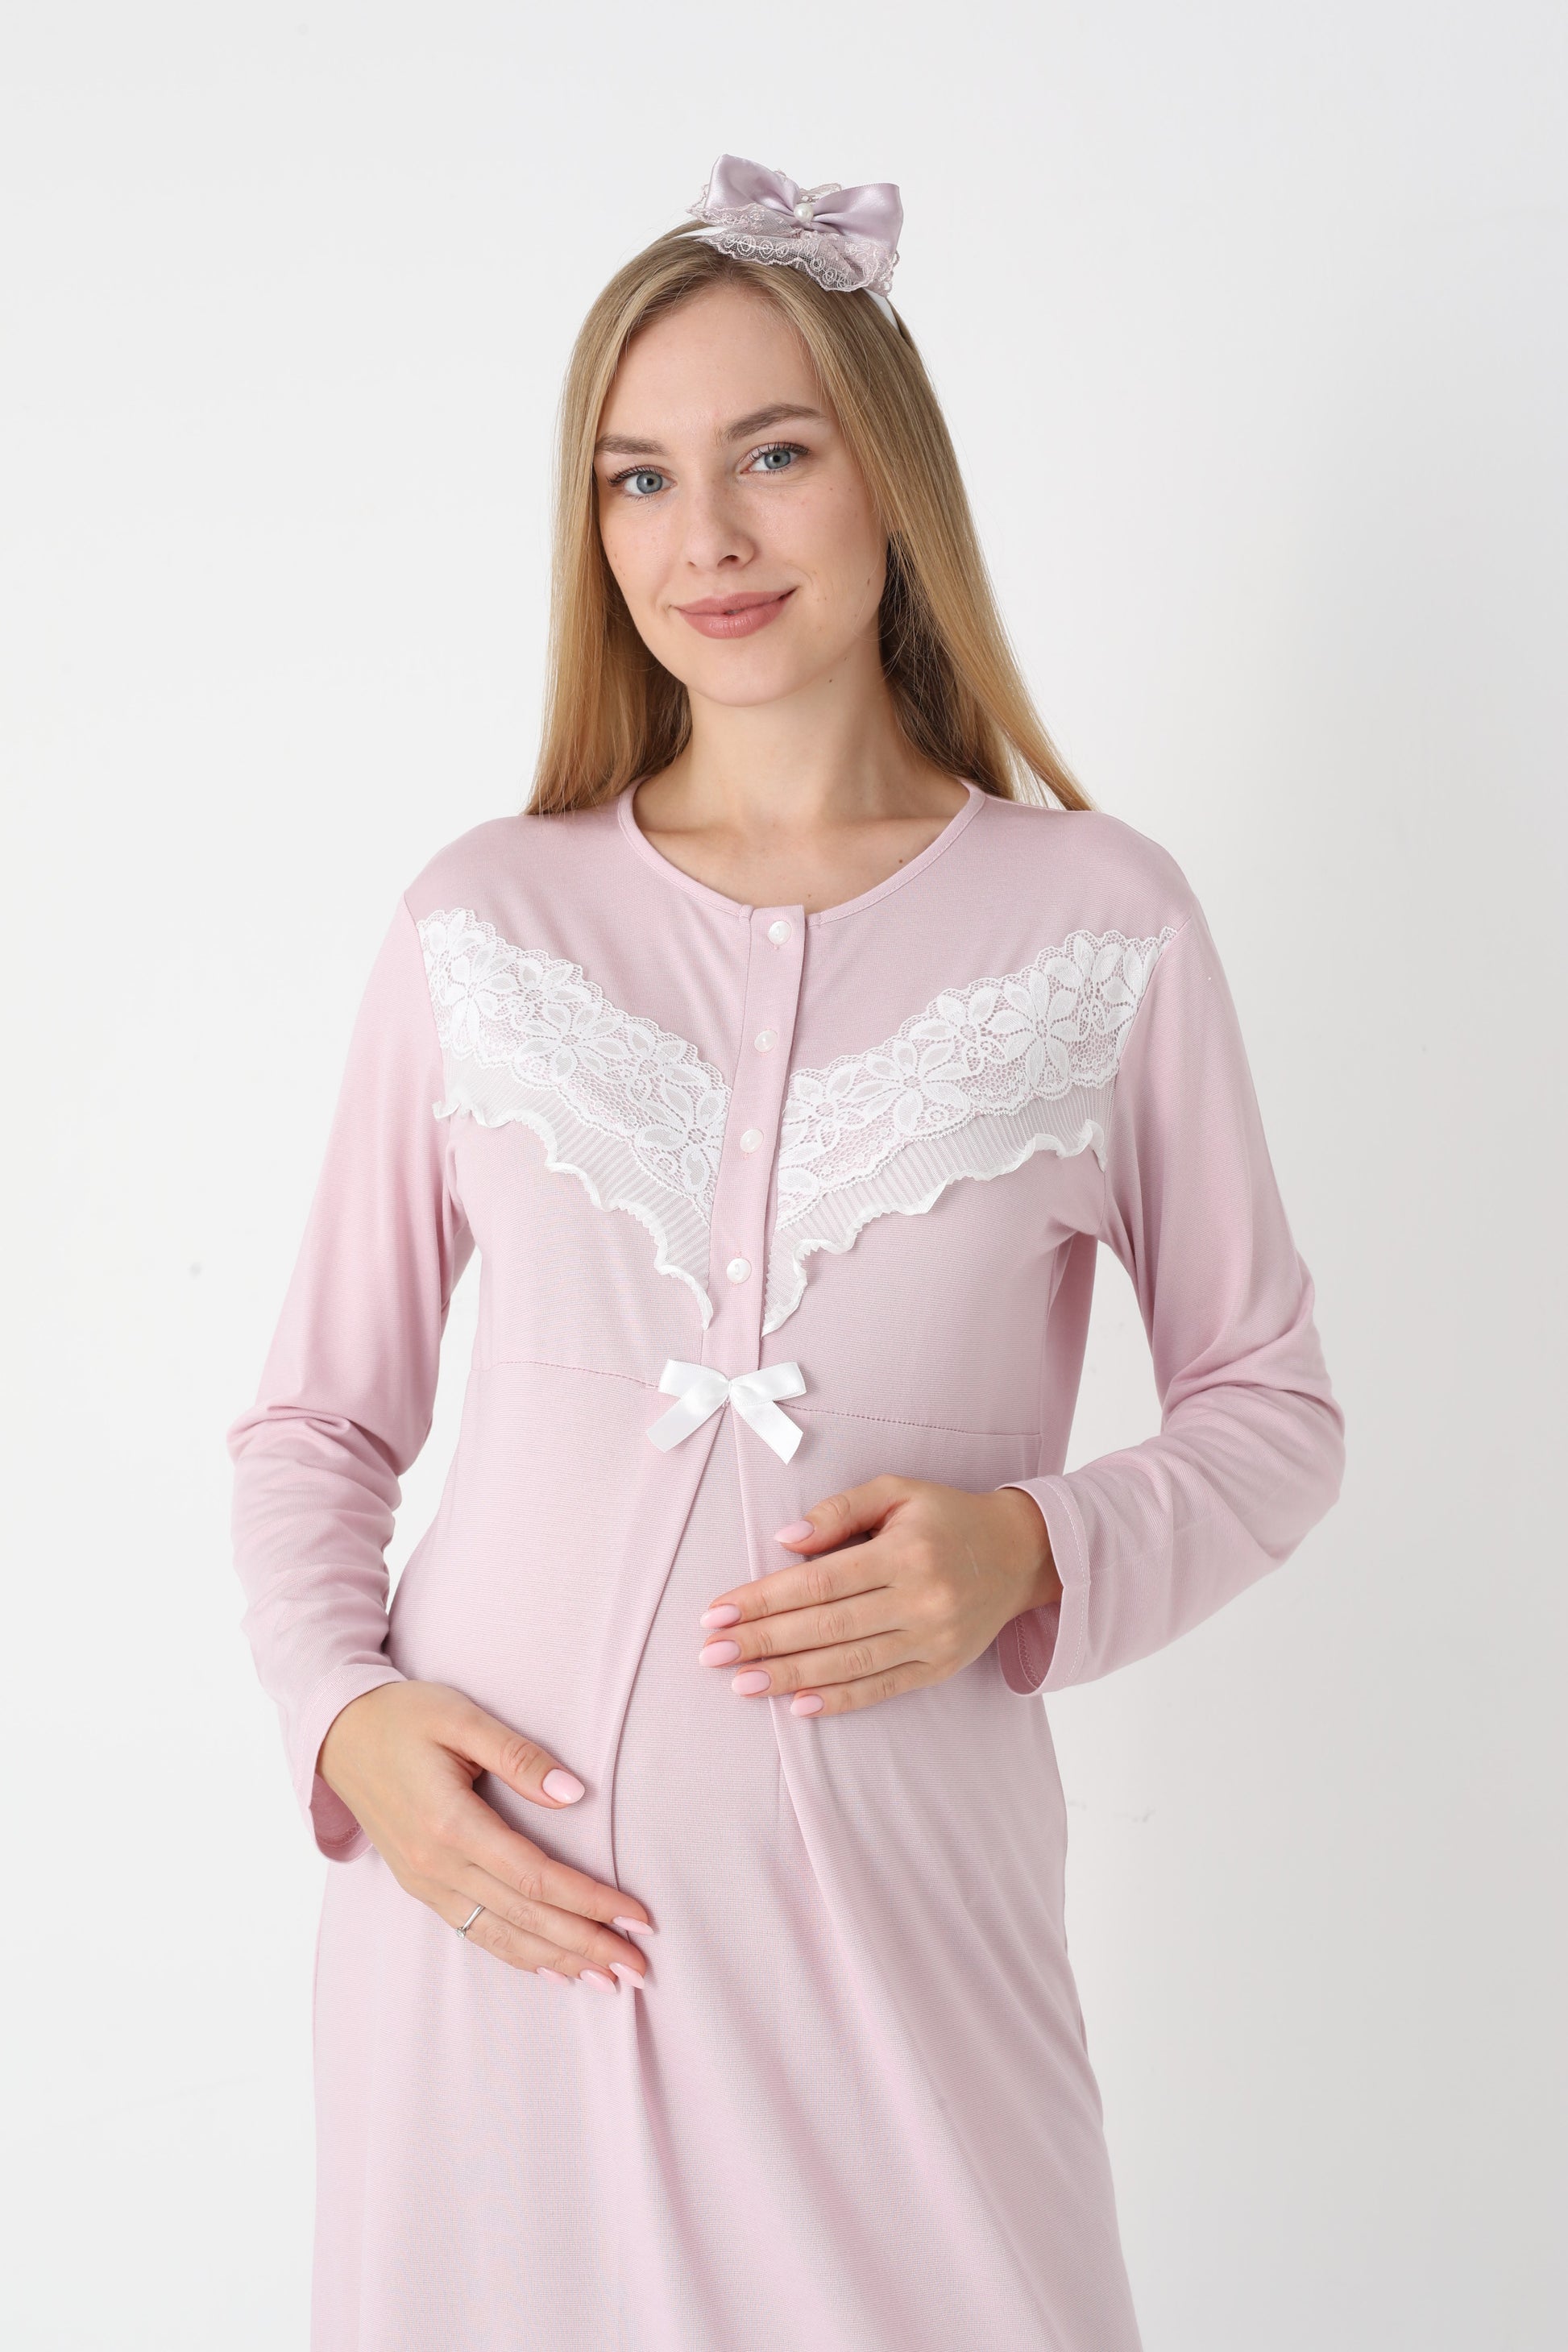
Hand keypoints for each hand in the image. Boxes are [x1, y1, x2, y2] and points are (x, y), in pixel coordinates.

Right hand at [317, 1680, 653, 1989]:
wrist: (339, 1736)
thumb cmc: (404, 1717)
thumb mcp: (461, 1717)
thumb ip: (519, 1756)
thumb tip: (575, 1794)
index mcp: (449, 1823)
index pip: (534, 1878)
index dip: (589, 1901)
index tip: (636, 1916)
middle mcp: (436, 1865)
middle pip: (525, 1918)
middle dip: (586, 1944)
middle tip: (639, 1968)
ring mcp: (425, 1883)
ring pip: (501, 1937)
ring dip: (558, 1961)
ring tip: (607, 1980)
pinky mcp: (421, 1887)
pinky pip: (475, 1933)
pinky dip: (518, 1955)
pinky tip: (551, 1968)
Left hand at [695, 1477, 1060, 1717]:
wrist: (1021, 1552)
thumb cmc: (946, 1516)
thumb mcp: (897, 1490)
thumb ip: (839, 1510)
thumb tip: (785, 1541)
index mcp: (905, 1551)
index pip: (819, 1582)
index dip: (764, 1599)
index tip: (718, 1611)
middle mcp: (921, 1598)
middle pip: (826, 1627)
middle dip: (763, 1642)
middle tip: (712, 1653)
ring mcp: (933, 1638)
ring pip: (850, 1664)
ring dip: (789, 1677)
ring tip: (741, 1683)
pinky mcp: (941, 1667)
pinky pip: (883, 1689)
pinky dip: (839, 1700)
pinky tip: (799, 1705)